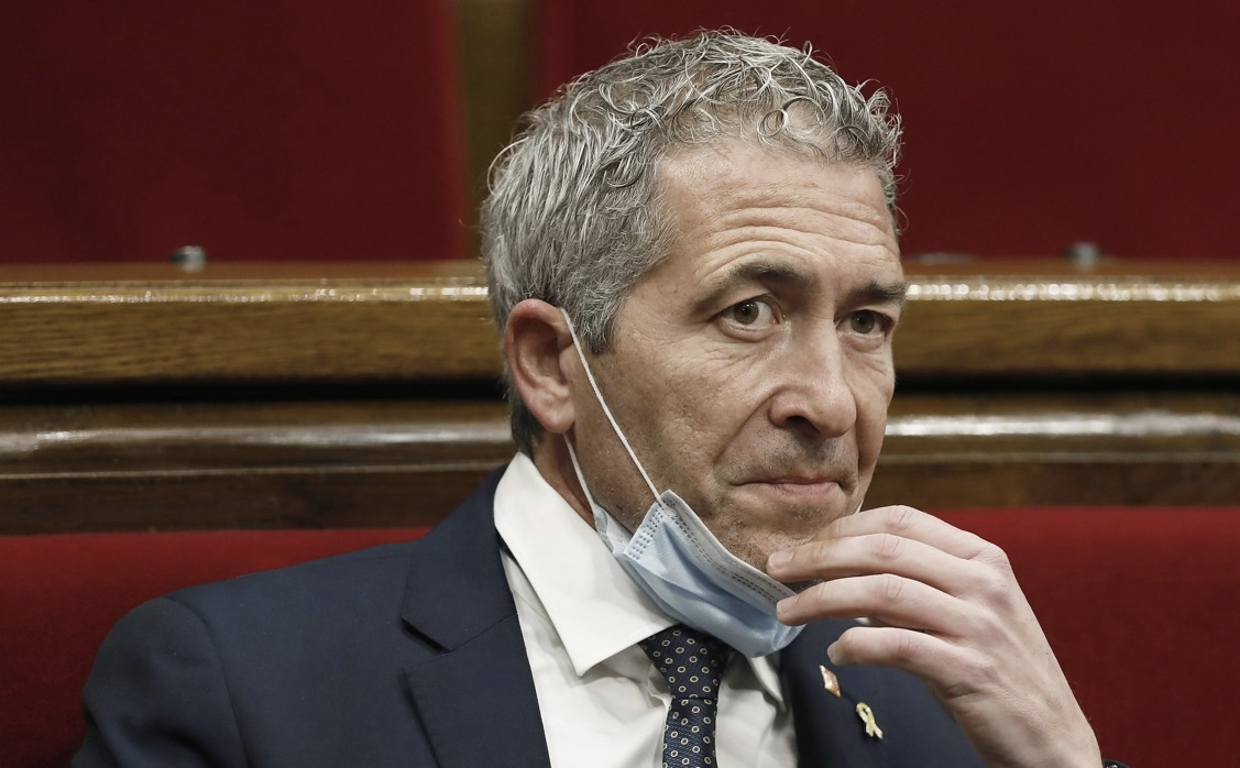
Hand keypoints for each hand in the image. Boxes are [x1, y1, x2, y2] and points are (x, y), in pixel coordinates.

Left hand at [766, 504, 1101, 767]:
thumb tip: (843, 567)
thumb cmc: (998, 673)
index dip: (843, 526)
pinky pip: (895, 645)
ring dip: (822, 598)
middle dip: (819, 555)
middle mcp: (983, 582)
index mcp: (982, 557)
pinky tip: (835, 654)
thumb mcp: (966, 613)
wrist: (1053, 740)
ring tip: (788, 610)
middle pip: (882, 549)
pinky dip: (854, 644)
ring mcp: (979, 625)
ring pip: (881, 592)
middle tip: (777, 567)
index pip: (900, 520)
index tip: (803, 541)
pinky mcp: (970, 670)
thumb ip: (917, 584)